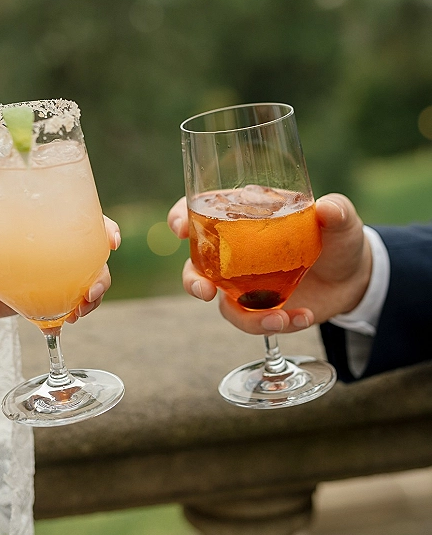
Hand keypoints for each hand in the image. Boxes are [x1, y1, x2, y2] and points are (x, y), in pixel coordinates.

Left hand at [0, 216, 120, 325]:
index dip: (102, 225)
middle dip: (102, 272)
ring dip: (92, 297)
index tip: (111, 240)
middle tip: (92, 292)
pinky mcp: (40, 299)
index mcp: (33, 226)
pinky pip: (68, 304)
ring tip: (77, 314)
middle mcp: (47, 248)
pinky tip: (62, 325)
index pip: (78, 217)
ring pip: (86, 281)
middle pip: (91, 254)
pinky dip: (72, 313)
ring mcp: (46, 275)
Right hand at [167, 194, 371, 334]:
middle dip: (192, 280)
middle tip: (203, 292)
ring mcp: (245, 283)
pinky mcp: (260, 308)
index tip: (180, 228)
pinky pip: (253, 322)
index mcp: (245, 215)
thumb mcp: (341, 220)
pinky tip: (302, 318)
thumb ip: (337, 212)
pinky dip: (273, 325)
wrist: (353, 277)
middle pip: (197, 264)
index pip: (202, 210)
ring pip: (220, 302)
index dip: (182, 216)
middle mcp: (236, 251)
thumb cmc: (338, 237)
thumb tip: (329, 209)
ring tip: (277, 320)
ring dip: (242, 316)